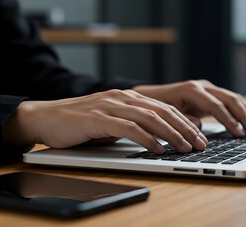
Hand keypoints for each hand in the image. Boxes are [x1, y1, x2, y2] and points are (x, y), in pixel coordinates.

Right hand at [3, 89, 207, 153]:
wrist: (44, 117)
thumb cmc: (79, 123)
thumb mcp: (111, 121)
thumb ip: (133, 124)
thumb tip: (158, 137)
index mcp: (128, 97)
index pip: (164, 108)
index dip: (184, 122)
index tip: (200, 136)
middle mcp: (122, 97)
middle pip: (162, 111)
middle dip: (185, 128)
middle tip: (200, 143)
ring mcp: (110, 106)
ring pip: (149, 118)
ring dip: (171, 133)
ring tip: (185, 147)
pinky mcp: (97, 118)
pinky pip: (128, 128)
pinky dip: (146, 139)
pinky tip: (158, 148)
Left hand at [133, 80, 245, 136]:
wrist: (148, 97)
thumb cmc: (154, 108)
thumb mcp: (165, 116)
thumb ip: (183, 121)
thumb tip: (199, 128)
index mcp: (191, 89)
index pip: (216, 105)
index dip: (229, 120)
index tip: (238, 134)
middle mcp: (202, 86)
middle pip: (230, 99)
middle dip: (244, 117)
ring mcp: (207, 89)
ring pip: (233, 99)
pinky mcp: (210, 96)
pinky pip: (230, 102)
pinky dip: (241, 113)